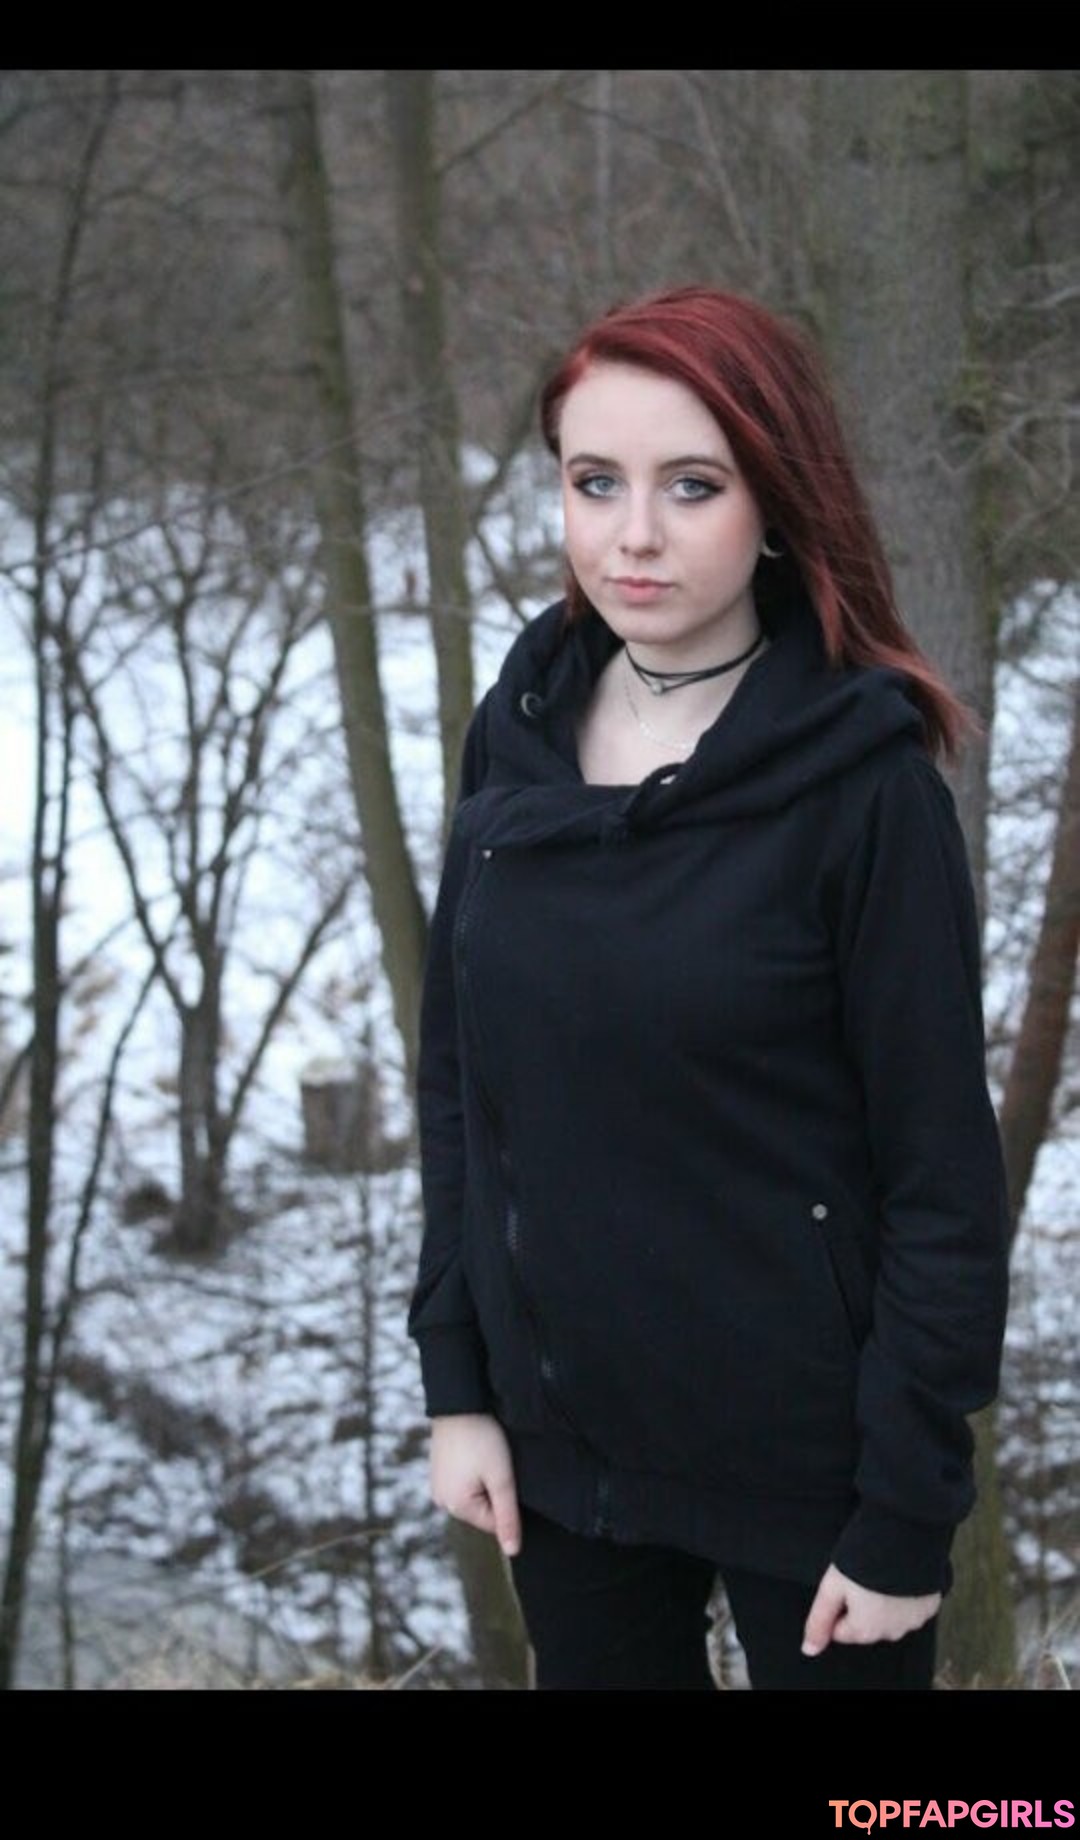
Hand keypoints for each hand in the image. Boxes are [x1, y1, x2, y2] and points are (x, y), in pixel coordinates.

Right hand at [430, 1413, 521, 1555]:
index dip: (507, 1500)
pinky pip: (462, 1482)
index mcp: (456, 1507)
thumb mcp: (502, 1479)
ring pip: (473, 1495)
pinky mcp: (438, 1470)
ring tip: (485, 1455)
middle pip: (482, 1510)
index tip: (506, 1474)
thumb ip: (508, 1517)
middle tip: (496, 1462)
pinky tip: (475, 1452)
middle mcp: (441, 1501)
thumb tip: (512, 1552)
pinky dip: (473, 1471)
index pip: (494, 1522)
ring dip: (484, 1480)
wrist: (459, 1403)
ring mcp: (437, 1485)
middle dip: (494, 1490)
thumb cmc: (483, 1439)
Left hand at [801, 1563, 940, 1655]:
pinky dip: (904, 1595)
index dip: (837, 1605)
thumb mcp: (832, 1587)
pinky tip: (898, 1573)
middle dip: (860, 1606)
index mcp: (866, 1631)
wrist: (906, 1536)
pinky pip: (911, 1606)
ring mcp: (914, 1620)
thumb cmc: (865, 1559)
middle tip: (859, 1576)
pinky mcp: (929, 1605)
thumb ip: (819, 1621)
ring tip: (879, 1572)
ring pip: (889, 1617)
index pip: (840, 1631)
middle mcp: (891, 1633)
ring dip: (883, 1601)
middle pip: (865, 1626)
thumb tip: (809, 1650)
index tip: (842, 1585)